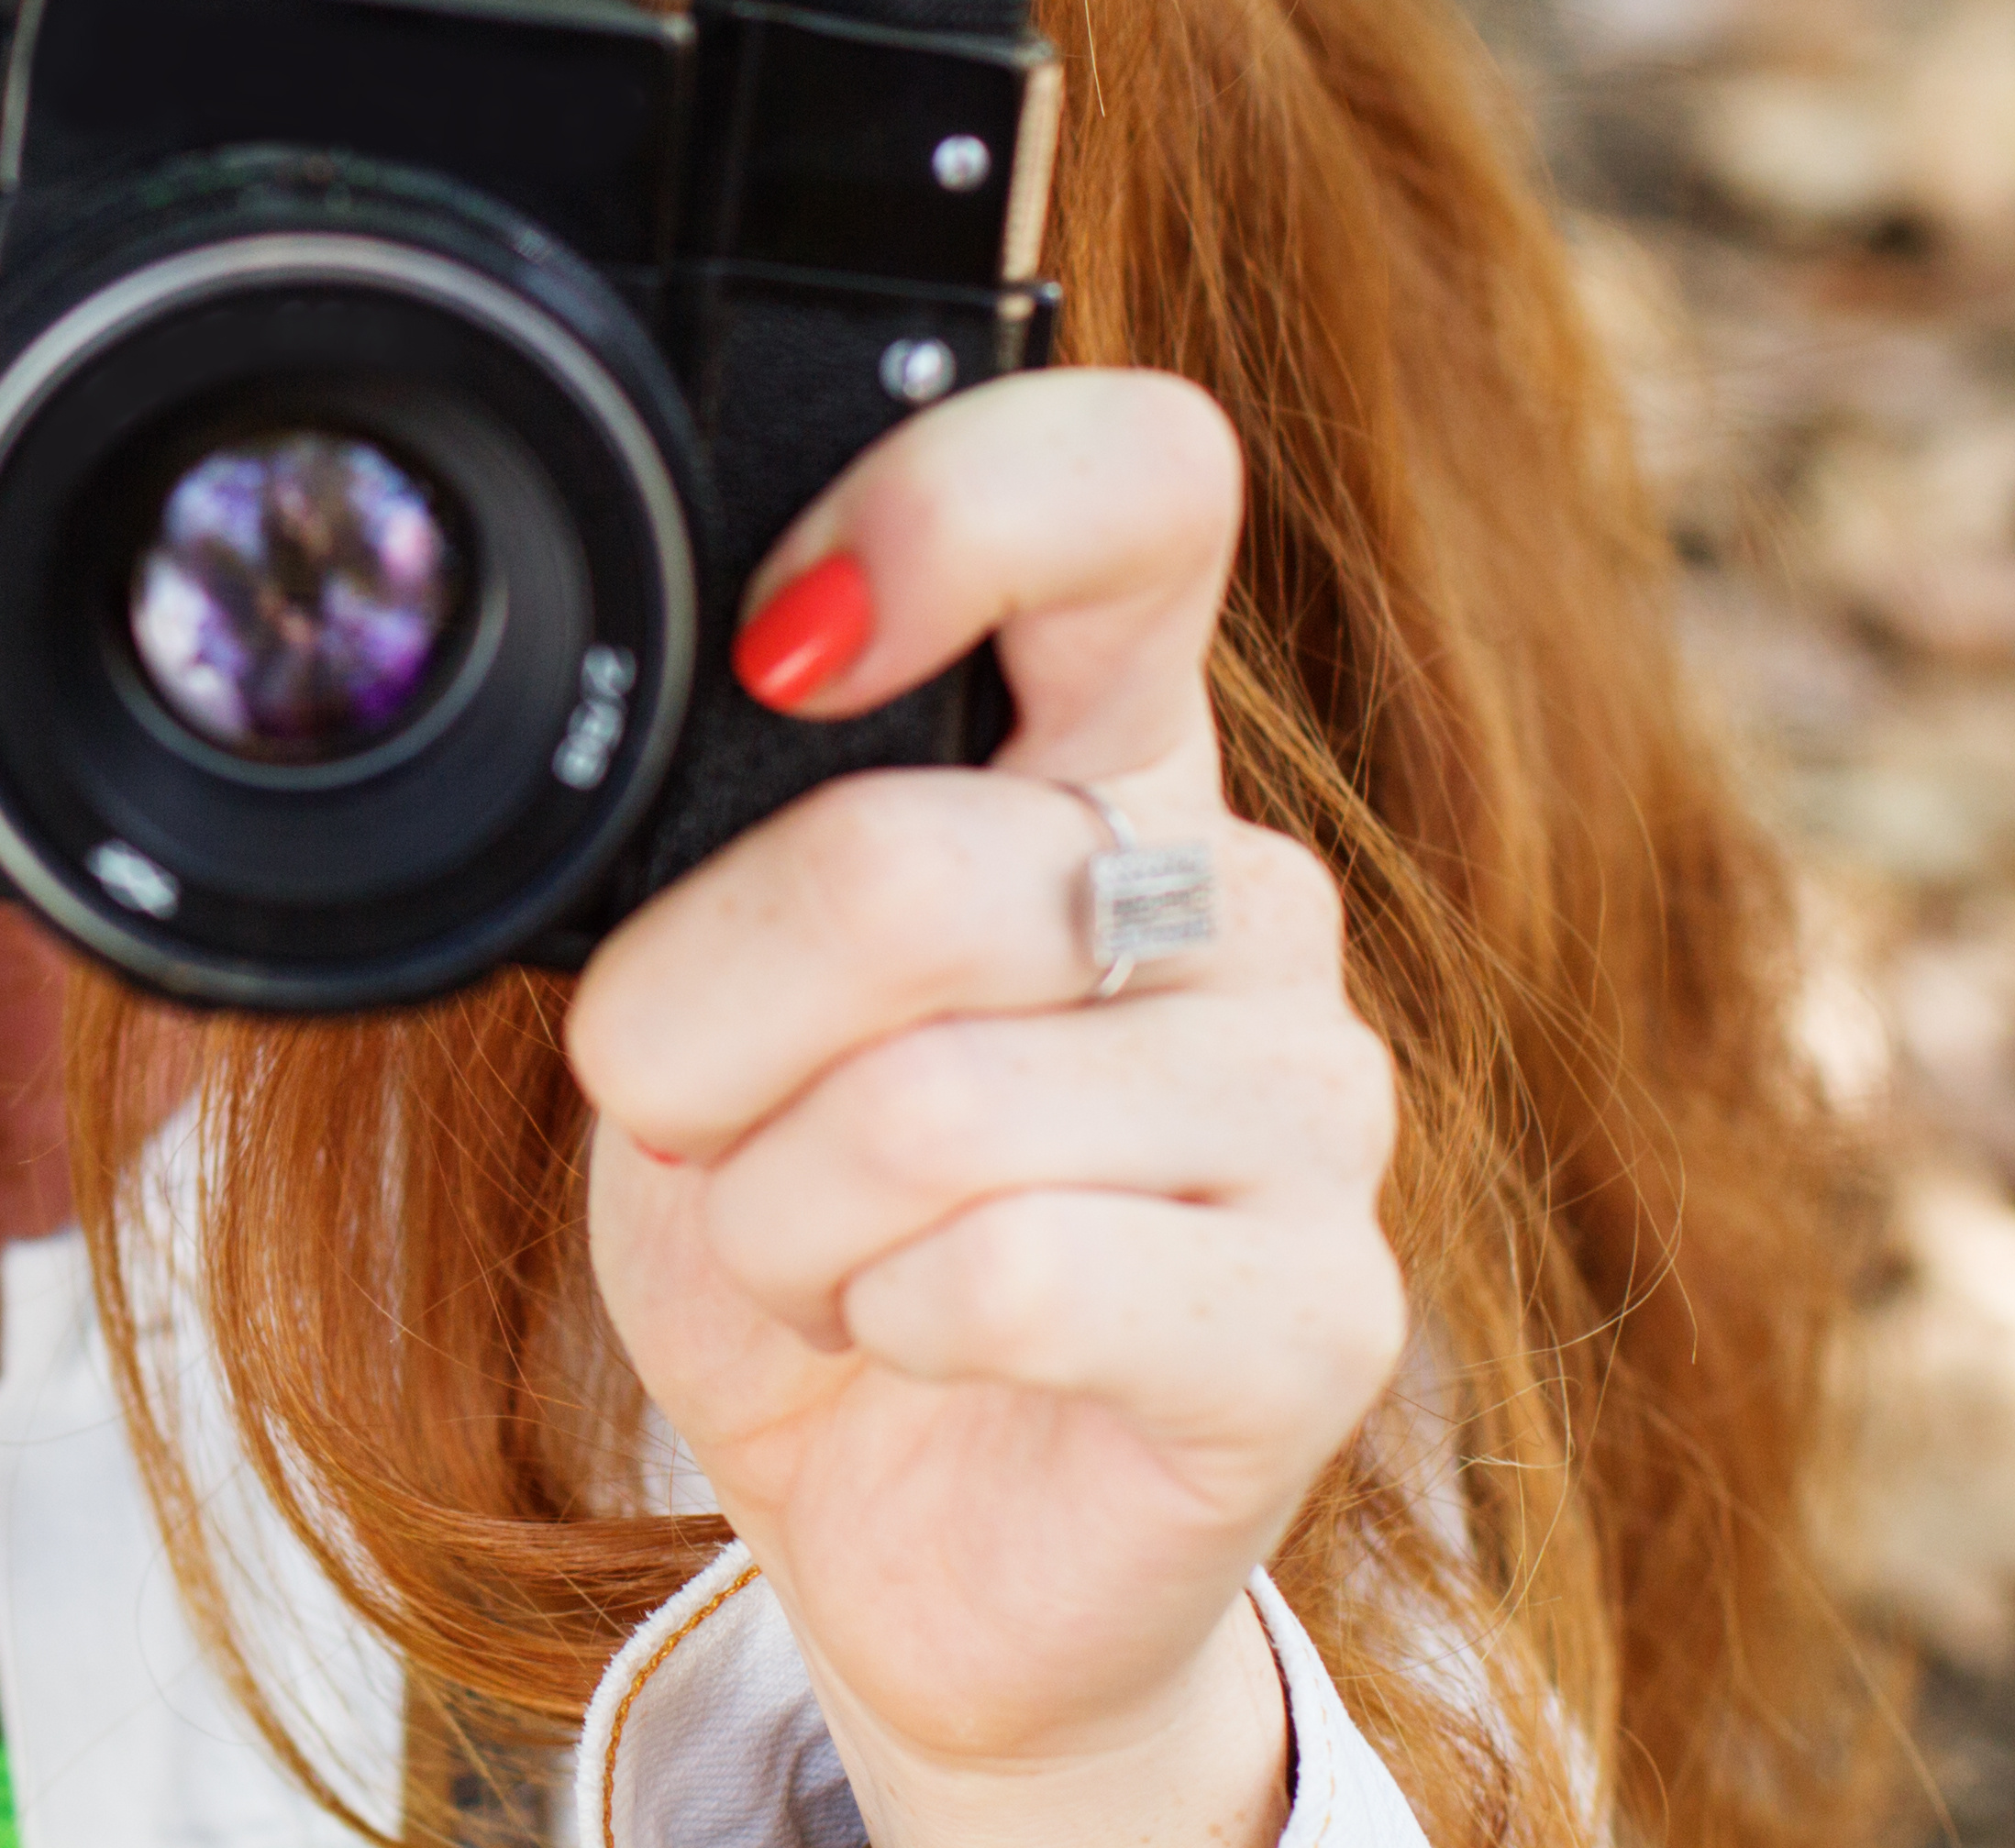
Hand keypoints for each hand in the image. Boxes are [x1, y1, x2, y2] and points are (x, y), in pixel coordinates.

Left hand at [564, 373, 1401, 1847]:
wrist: (900, 1529)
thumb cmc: (804, 1208)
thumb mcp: (709, 975)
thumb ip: (736, 812)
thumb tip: (744, 673)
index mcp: (1100, 743)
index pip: (1132, 485)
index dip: (949, 513)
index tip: (784, 648)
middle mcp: (1239, 889)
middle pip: (905, 864)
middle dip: (694, 1027)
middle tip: (699, 1113)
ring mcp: (1314, 1102)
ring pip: (923, 1104)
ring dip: (773, 1208)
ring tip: (815, 1246)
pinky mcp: (1320, 1317)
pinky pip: (1000, 1276)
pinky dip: (872, 1319)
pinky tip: (909, 1339)